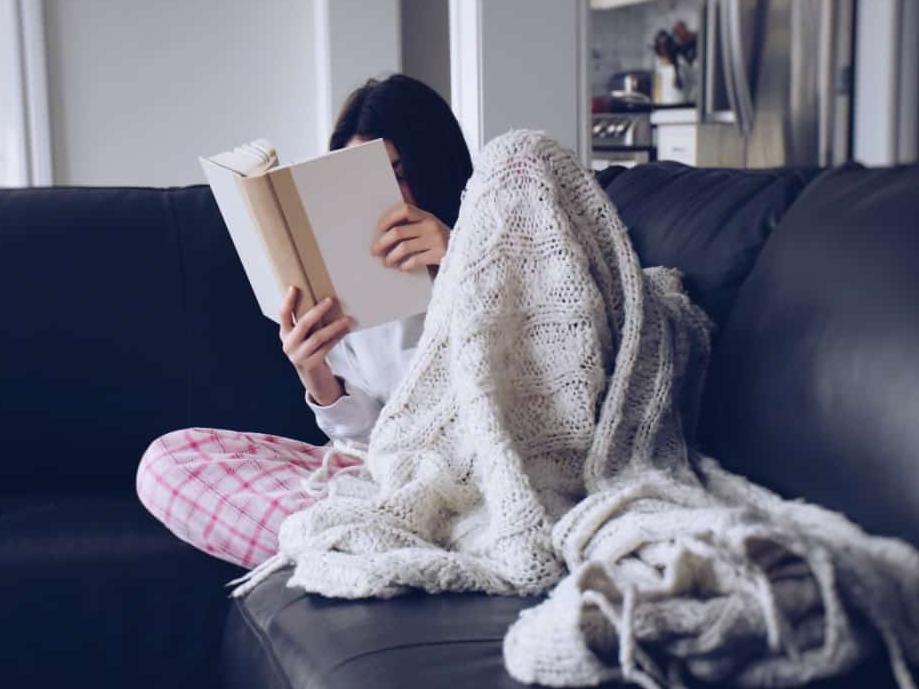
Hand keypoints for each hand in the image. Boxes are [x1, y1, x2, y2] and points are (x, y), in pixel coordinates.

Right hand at [279, 286, 351, 404]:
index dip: (288, 301)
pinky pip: (326, 348)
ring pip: (318, 337)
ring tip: (347, 319)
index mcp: (284, 334)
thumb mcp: (303, 336)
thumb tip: (324, 301)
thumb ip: (307, 322)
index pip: (283, 314)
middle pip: (303, 324)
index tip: (294, 287)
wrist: (311, 375)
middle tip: (330, 300)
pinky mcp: (311, 364)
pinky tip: (346, 331)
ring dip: (334, 327)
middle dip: (317, 311)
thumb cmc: (310, 348)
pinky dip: (337, 338)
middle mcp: (288, 344)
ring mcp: (299, 356)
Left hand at [372, 203, 449, 271]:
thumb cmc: (444, 242)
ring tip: (386, 263)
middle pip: (399, 232)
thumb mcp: (432, 228)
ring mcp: (436, 240)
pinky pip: (415, 260)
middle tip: (375, 251)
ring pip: (404, 248)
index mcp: (428, 216)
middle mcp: (431, 226)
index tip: (380, 228)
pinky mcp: (439, 255)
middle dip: (383, 243)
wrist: (469, 253)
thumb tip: (386, 235)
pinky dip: (405, 265)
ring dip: (391, 257)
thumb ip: (415, 226)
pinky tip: (402, 268)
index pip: (405, 210)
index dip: (390, 218)